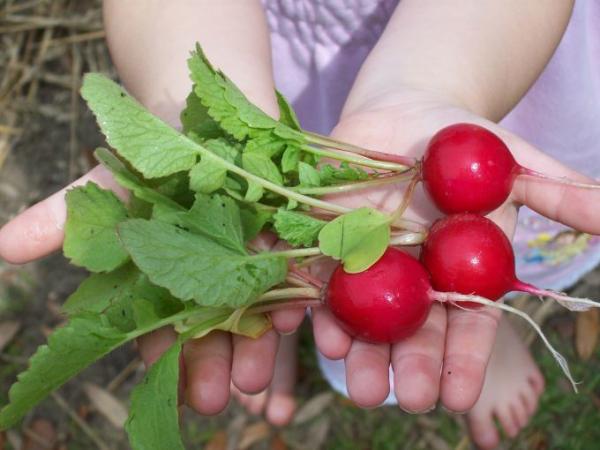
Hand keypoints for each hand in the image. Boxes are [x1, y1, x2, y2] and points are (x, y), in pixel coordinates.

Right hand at [0, 166, 304, 414]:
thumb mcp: (102, 189)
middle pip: (214, 332)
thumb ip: (60, 221)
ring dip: (258, 346)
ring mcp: (248, 261)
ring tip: (257, 376)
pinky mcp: (282, 239)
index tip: (184, 397)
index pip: (166, 334)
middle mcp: (208, 279)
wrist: (196, 118)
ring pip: (254, 313)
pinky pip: (290, 273)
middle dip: (216, 366)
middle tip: (224, 398)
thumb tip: (1, 248)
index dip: (173, 364)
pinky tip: (293, 319)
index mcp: (165, 282)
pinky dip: (292, 296)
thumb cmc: (143, 158)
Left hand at [310, 88, 599, 411]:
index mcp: (459, 273)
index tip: (460, 398)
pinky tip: (328, 337)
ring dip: (364, 355)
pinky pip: (322, 283)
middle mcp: (414, 279)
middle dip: (412, 368)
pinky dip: (322, 311)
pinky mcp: (330, 245)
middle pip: (413, 332)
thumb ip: (556, 194)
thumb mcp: (513, 165)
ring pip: (366, 320)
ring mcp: (370, 265)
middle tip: (411, 399)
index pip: (467, 325)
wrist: (404, 111)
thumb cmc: (464, 142)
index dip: (465, 360)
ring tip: (364, 389)